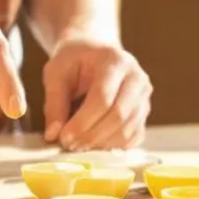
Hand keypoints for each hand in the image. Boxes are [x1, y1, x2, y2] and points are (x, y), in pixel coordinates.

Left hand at [41, 35, 151, 151]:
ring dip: (101, 144)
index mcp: (115, 61)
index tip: (63, 138)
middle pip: (119, 115)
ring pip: (128, 129)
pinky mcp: (144, 112)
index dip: (83, 122)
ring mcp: (144, 96)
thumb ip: (54, 103)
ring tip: (78, 145)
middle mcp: (136, 77)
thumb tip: (53, 135)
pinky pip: (133, 137)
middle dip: (92, 135)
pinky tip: (93, 144)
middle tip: (69, 146)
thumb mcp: (56, 73)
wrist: (93, 52)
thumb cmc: (73, 61)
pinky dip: (113, 146)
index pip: (103, 97)